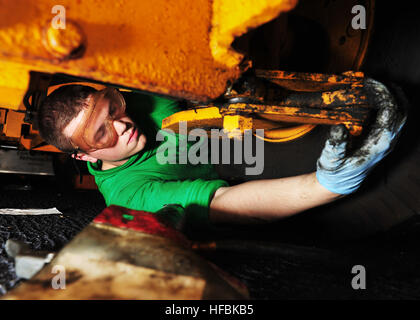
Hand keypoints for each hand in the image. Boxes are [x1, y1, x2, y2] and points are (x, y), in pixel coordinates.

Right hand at [316, 78, 406, 194]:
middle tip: (374, 81)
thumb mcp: (331, 159)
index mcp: (378, 144)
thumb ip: (336, 144)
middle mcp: (388, 141)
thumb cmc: (335, 172)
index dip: (382, 94)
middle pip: (402, 110)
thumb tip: (339, 126)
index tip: (368, 83)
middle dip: (391, 92)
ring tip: (378, 85)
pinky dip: (391, 104)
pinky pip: (395, 118)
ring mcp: (388, 140)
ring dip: (394, 97)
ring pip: (402, 114)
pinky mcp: (384, 139)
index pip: (390, 111)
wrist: (340, 183)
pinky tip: (377, 99)